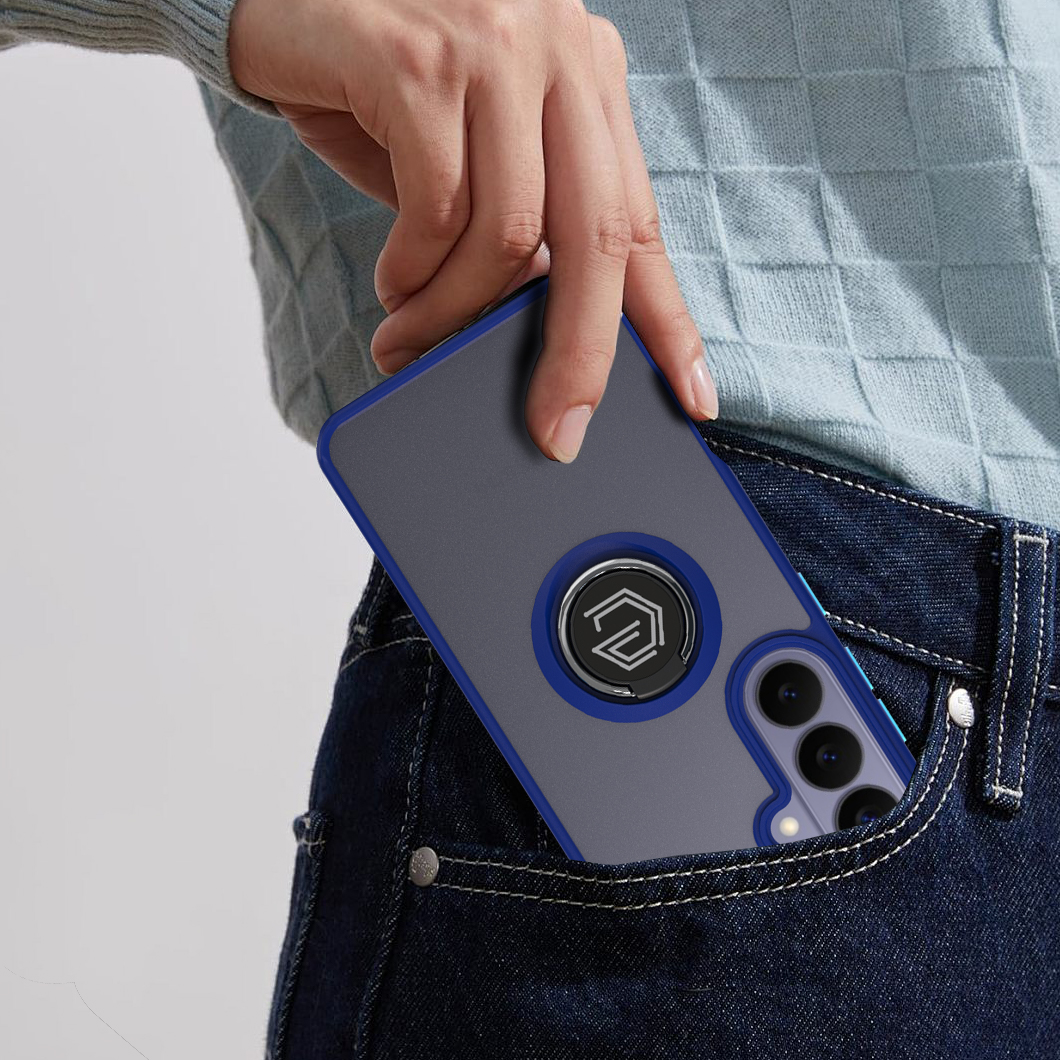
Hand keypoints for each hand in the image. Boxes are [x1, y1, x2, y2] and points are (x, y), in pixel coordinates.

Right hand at [229, 0, 717, 459]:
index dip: (670, 320)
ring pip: (507, 235)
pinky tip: (393, 282)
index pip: (642, 220)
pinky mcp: (417, 62)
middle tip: (556, 429)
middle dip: (578, 354)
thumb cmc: (383, 87)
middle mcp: (556, 50)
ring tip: (414, 335)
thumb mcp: (476, 151)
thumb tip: (553, 338)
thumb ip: (522, 222)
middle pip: (597, 236)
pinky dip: (412, 271)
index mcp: (586, 75)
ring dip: (457, 313)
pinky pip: (436, 211)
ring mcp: (492, 48)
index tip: (694, 395)